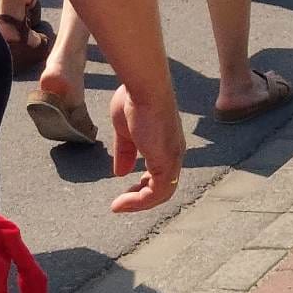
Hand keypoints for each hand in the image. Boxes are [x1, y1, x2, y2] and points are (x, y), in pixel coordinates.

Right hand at [108, 82, 184, 214]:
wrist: (144, 86)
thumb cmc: (134, 99)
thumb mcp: (125, 131)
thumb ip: (126, 152)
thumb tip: (120, 173)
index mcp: (166, 143)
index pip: (162, 173)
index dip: (145, 185)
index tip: (125, 189)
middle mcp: (174, 152)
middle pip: (164, 186)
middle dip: (142, 197)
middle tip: (122, 202)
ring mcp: (173, 157)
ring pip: (162, 193)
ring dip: (138, 203)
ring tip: (118, 206)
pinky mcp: (167, 161)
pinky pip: (156, 193)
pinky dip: (139, 202)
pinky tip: (120, 202)